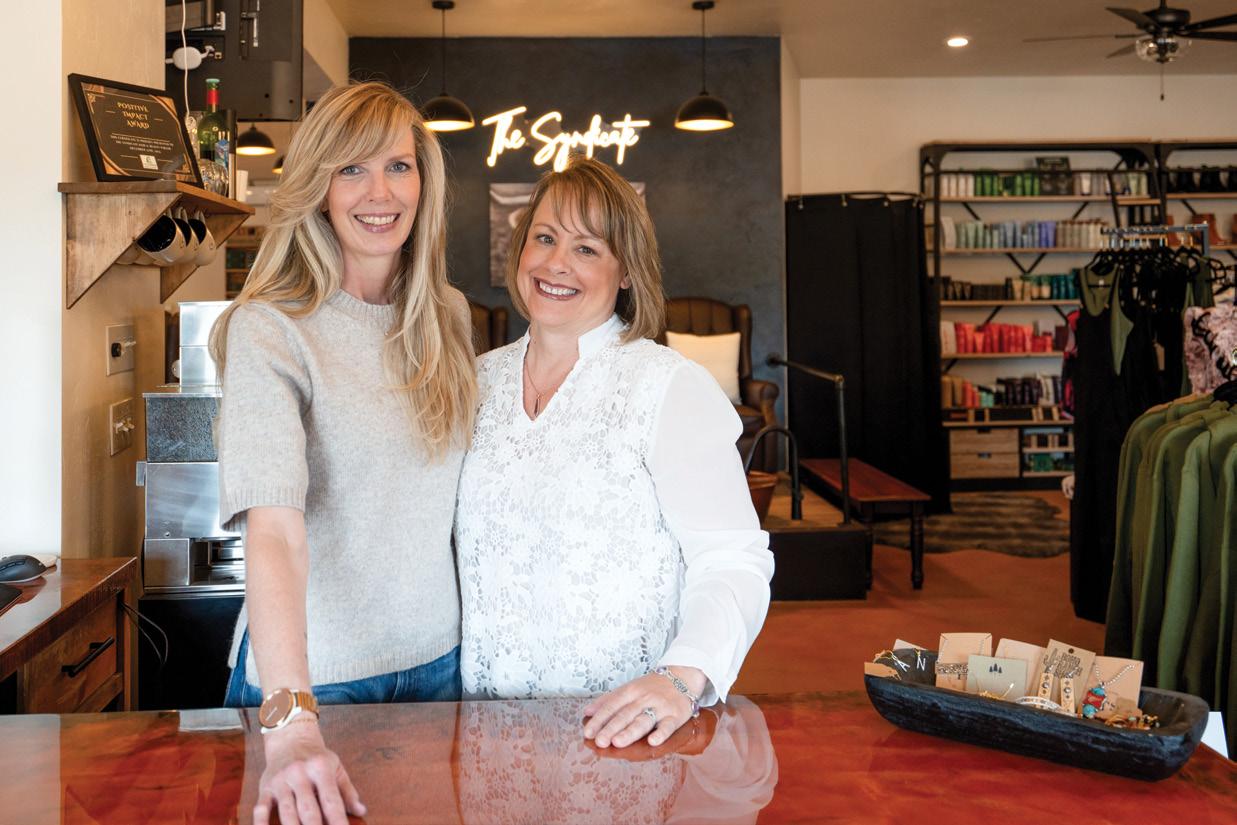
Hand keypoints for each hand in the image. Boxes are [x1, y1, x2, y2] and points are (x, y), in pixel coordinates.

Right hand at [255, 719, 365, 824]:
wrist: (290, 738)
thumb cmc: (317, 758)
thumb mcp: (336, 768)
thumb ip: (348, 791)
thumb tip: (362, 811)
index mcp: (320, 768)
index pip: (331, 800)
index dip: (338, 820)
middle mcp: (299, 774)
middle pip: (308, 809)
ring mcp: (281, 781)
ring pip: (287, 812)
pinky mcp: (265, 788)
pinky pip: (261, 809)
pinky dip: (261, 824)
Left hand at [582, 666, 706, 748]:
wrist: (683, 676)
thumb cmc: (651, 687)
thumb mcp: (629, 688)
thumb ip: (608, 700)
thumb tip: (586, 712)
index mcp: (631, 691)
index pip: (612, 705)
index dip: (599, 719)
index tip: (588, 733)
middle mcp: (644, 697)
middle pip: (625, 714)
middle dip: (611, 728)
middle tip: (599, 741)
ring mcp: (660, 706)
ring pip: (644, 720)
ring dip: (630, 731)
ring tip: (617, 743)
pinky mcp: (676, 715)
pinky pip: (668, 725)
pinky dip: (661, 733)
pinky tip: (653, 742)